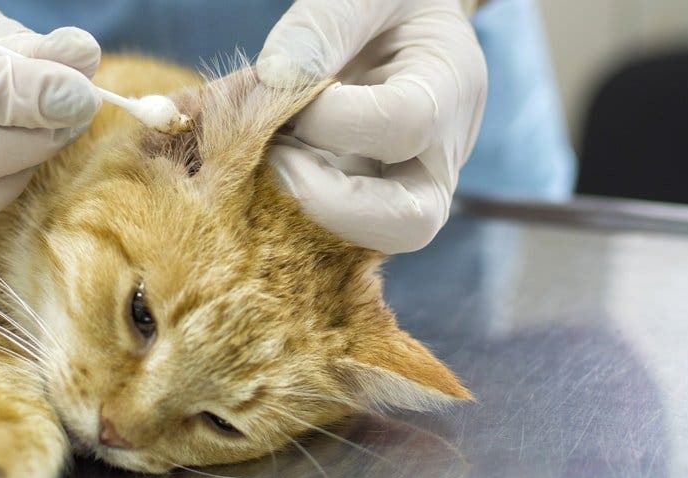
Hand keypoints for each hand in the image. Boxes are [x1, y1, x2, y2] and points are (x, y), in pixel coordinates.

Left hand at [257, 0, 486, 253]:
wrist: (399, 27)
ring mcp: (398, 191)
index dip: (331, 119)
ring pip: (359, 243)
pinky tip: (238, 161)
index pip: (402, 127)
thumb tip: (275, 76)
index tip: (283, 87)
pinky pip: (320, 229)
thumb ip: (326, 23)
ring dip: (294, 213)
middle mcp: (434, 159)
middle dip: (327, 205)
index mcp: (449, 90)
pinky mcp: (357, 206)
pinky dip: (270, 204)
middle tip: (273, 160)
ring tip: (253, 158)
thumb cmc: (389, 4)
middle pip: (407, 225)